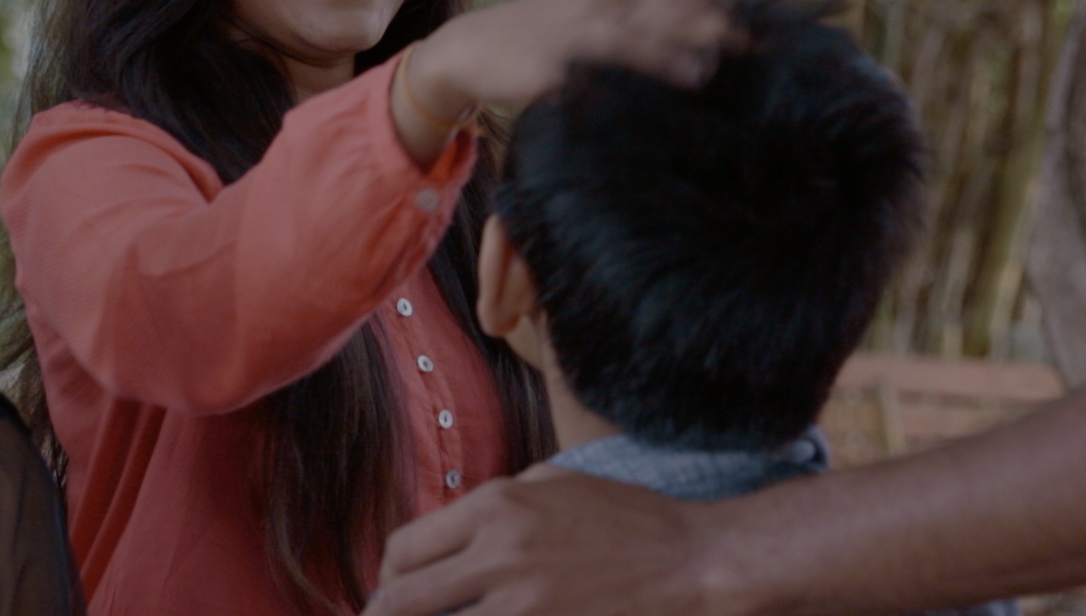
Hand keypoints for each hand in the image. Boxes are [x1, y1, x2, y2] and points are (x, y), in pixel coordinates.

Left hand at [363, 467, 730, 615]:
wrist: (698, 563)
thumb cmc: (632, 521)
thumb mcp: (556, 482)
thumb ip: (497, 504)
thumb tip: (450, 533)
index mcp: (496, 505)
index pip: (404, 548)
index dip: (387, 579)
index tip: (393, 594)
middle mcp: (498, 552)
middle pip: (402, 601)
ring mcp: (522, 602)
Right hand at [408, 0, 732, 115]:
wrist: (468, 49)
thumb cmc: (536, 34)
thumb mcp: (584, 11)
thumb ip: (631, 16)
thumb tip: (692, 26)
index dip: (714, 6)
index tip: (751, 25)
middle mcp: (594, 9)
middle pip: (660, 14)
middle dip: (705, 30)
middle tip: (746, 48)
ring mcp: (572, 39)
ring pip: (630, 43)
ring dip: (669, 58)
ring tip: (702, 76)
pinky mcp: (551, 72)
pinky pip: (591, 82)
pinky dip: (619, 92)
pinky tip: (643, 108)